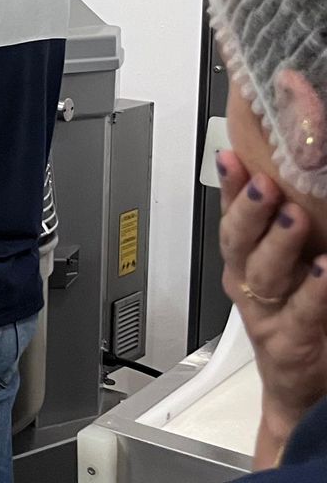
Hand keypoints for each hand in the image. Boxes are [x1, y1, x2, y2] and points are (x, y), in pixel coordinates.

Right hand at [218, 149, 326, 464]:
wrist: (301, 390)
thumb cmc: (300, 323)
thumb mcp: (284, 269)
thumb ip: (283, 231)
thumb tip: (286, 187)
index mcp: (245, 262)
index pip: (232, 215)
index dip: (228, 186)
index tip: (231, 156)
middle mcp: (249, 285)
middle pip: (238, 242)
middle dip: (246, 210)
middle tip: (262, 182)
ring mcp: (266, 314)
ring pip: (263, 273)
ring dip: (277, 242)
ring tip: (294, 216)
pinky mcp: (289, 343)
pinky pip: (301, 312)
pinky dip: (313, 290)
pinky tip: (324, 268)